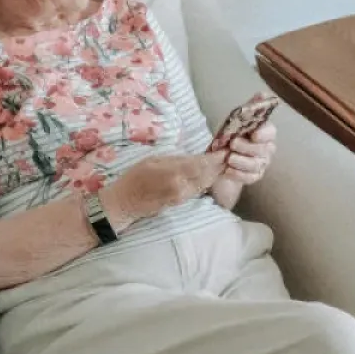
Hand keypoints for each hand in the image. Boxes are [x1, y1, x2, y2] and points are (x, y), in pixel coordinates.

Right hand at [104, 151, 226, 222]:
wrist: (125, 202)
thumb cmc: (134, 177)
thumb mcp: (153, 160)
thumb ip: (176, 159)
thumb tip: (195, 157)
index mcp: (173, 172)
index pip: (202, 164)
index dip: (216, 158)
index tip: (225, 150)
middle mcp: (181, 186)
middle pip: (207, 175)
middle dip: (219, 165)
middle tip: (229, 155)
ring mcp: (182, 196)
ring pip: (205, 184)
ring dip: (215, 174)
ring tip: (223, 163)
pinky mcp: (181, 203)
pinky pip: (198, 190)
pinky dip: (206, 181)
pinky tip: (210, 175)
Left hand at [223, 122, 276, 185]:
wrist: (220, 159)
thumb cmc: (226, 140)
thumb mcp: (225, 131)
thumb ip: (229, 131)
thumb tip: (227, 136)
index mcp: (262, 131)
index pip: (270, 132)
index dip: (264, 134)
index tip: (254, 136)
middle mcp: (266, 147)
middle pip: (263, 149)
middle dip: (245, 147)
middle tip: (232, 144)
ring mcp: (262, 163)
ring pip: (255, 164)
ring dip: (239, 161)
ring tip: (227, 159)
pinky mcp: (256, 176)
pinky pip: (250, 177)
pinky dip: (237, 174)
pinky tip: (227, 170)